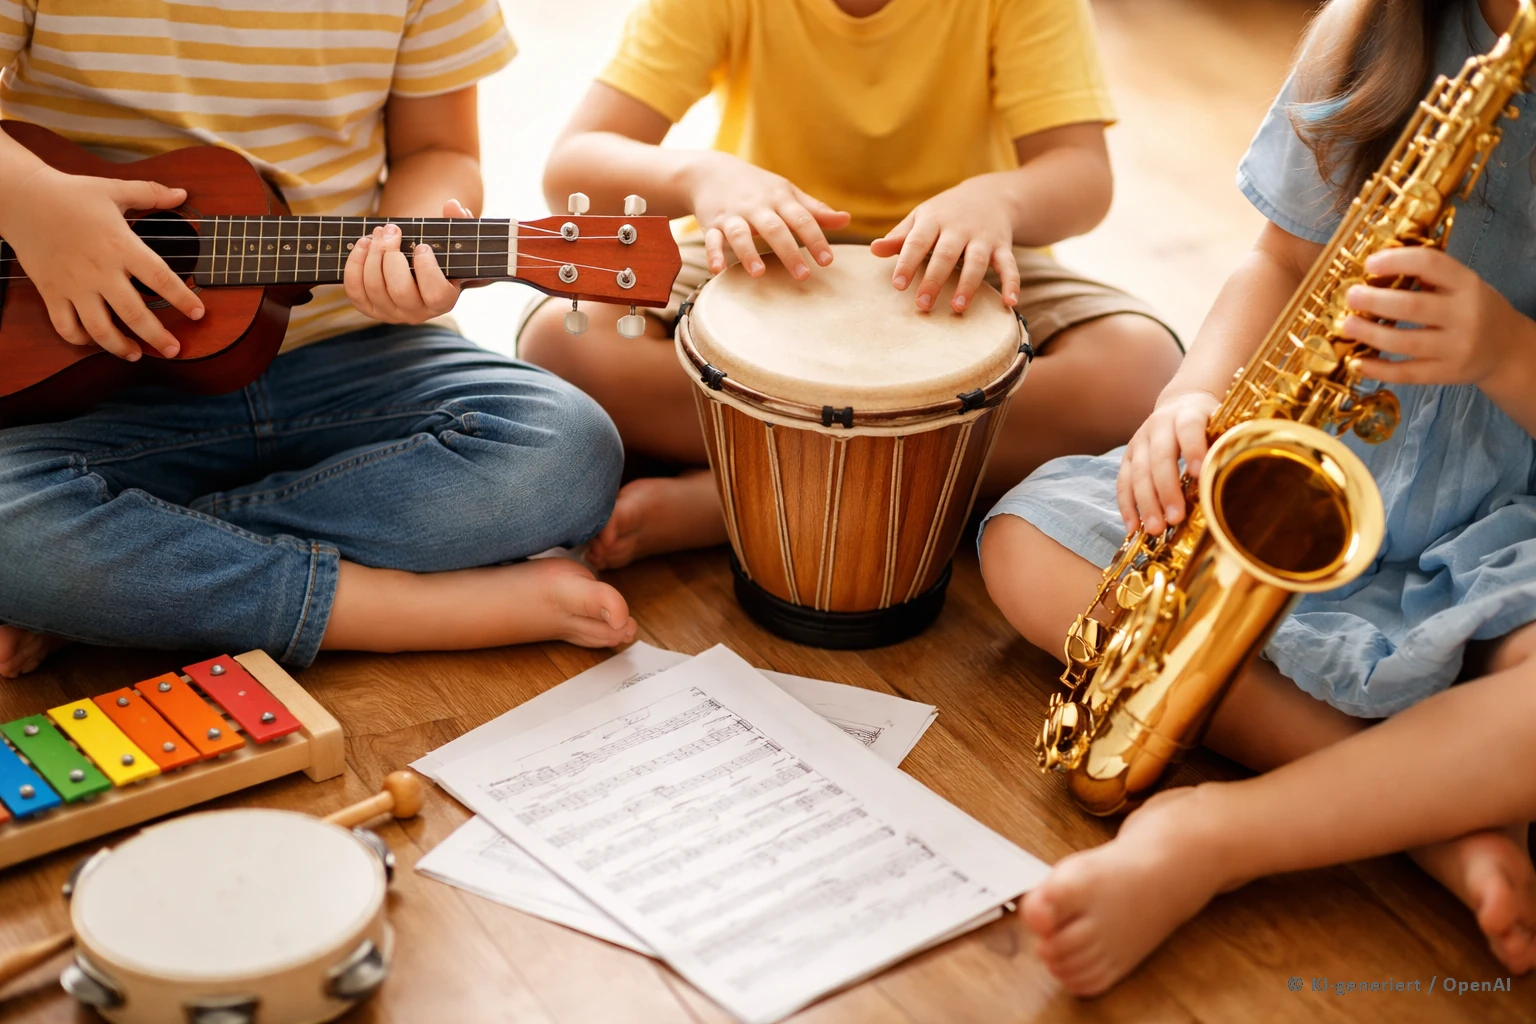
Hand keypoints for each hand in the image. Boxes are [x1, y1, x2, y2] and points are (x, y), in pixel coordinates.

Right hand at [3, 166, 203, 360]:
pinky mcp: (51, 292)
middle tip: (174, 350)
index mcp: (121, 246)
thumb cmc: (70, 193)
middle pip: (134, 314)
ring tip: (136, 355)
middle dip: (158, 337)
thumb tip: (181, 193)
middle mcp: (99, 270)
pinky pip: (65, 325)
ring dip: (120, 347)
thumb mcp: (113, 189)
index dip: (183, 299)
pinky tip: (94, 341)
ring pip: (99, 328)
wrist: (22, 197)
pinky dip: (80, 338)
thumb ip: (150, 193)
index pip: (161, 279)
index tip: (199, 314)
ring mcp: (74, 284)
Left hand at [343, 199, 469, 322]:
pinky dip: (355, 265)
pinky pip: (356, 291)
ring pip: (375, 288)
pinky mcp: (370, 308)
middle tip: (393, 230)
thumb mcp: (451, 239)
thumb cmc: (437, 253)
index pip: (436, 294)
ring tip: (378, 232)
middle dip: (391, 255)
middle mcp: (417, 313)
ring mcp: (391, 313)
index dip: (426, 269)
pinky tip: (363, 244)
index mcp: (443, 301)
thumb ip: (458, 221)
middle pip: (400, 290)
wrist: (415, 269)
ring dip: (372, 254)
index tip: (422, 245)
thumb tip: (453, 205)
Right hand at [687, 152, 850, 278]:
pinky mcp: (712, 224)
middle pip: (774, 229)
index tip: (827, 261)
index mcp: (779, 199)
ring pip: (740, 234)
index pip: (801, 219)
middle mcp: (756, 207)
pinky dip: (713, 253)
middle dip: (789, 252)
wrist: (710, 171)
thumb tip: (846, 220)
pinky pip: (711, 239)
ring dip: (748, 253)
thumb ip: (815, 210)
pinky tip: (718, 269)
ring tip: (759, 273)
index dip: (816, 239)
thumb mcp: (786, 193)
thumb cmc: (757, 187)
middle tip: (803, 276)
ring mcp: (733, 215)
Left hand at [870, 176, 1018, 313]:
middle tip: (922, 304)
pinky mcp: (1003, 246)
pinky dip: (1012, 283)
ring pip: (977, 262)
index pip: (917, 241)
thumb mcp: (922, 218)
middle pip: (946, 254)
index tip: (897, 285)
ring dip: (968, 285)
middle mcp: (959, 228)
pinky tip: (1010, 303)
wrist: (992, 194)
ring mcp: (983, 237)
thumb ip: (900, 236)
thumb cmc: (947, 212)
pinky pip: (1010, 265)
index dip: (907, 263)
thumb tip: (873, 250)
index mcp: (934, 220)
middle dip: (934, 279)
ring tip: (957, 308)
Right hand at [1116, 390, 1219, 534]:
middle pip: (1160, 458)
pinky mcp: (1127, 456)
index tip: (1199, 474)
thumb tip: (1233, 481)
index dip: (1193, 449)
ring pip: (1138, 473)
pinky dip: (1127, 506)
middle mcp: (1159, 425)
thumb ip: (1223, 448)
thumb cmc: (1206, 424)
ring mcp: (1139, 441)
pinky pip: (1123, 483)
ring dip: (1146, 503)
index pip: (1189, 429)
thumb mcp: (1219, 426)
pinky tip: (1134, 526)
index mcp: (1187, 414)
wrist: (1179, 404)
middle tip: (1176, 518)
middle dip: (1167, 490)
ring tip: (1156, 529)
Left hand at [1342, 246, 1532, 385]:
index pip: (1431, 264)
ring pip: (1405, 342)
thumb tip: (1374, 270)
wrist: (1505, 349)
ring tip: (1347, 325)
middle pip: (1412, 307)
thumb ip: (1429, 278)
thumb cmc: (1473, 309)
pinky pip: (1406, 373)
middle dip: (1375, 301)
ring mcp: (1456, 348)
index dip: (1397, 261)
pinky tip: (1356, 362)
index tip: (1369, 263)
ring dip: (1370, 334)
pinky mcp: (1446, 374)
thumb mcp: (1462, 286)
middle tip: (1350, 296)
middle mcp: (1464, 315)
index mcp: (1467, 284)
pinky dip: (1377, 369)